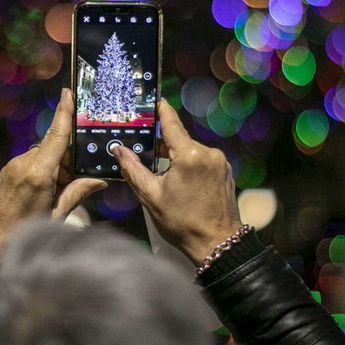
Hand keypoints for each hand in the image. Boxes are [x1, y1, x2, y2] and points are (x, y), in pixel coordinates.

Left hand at [0, 89, 106, 255]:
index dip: (64, 113)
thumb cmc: (20, 233)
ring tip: (62, 194)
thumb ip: (78, 193)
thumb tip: (100, 180)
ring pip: (47, 155)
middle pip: (56, 146)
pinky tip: (52, 192)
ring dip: (60, 168)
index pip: (57, 136)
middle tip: (84, 177)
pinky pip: (36, 163)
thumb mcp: (56, 215)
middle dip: (72, 157)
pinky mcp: (10, 170)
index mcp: (38, 173)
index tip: (69, 92)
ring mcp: (15, 165)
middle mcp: (25, 163)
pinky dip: (49, 171)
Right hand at [111, 99, 241, 264]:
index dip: (160, 110)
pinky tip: (179, 182)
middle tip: (143, 149)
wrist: (217, 244)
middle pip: (180, 139)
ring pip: (191, 151)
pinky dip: (189, 165)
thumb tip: (119, 151)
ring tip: (160, 173)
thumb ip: (133, 170)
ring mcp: (220, 163)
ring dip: (175, 157)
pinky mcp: (225, 172)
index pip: (171, 123)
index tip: (153, 100)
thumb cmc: (183, 223)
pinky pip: (202, 160)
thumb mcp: (151, 196)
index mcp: (190, 155)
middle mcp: (208, 153)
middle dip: (162, 144)